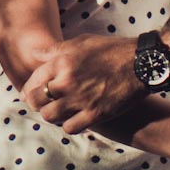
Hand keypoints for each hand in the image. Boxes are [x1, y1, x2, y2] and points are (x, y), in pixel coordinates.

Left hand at [23, 34, 144, 132]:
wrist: (141, 63)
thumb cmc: (112, 50)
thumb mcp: (82, 42)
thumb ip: (56, 50)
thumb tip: (35, 53)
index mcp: (63, 61)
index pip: (33, 80)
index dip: (29, 89)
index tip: (30, 94)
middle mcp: (68, 81)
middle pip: (36, 100)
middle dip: (36, 103)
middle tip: (43, 104)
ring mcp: (80, 99)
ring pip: (49, 116)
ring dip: (52, 115)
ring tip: (58, 111)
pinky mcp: (95, 114)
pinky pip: (69, 127)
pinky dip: (69, 124)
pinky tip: (74, 119)